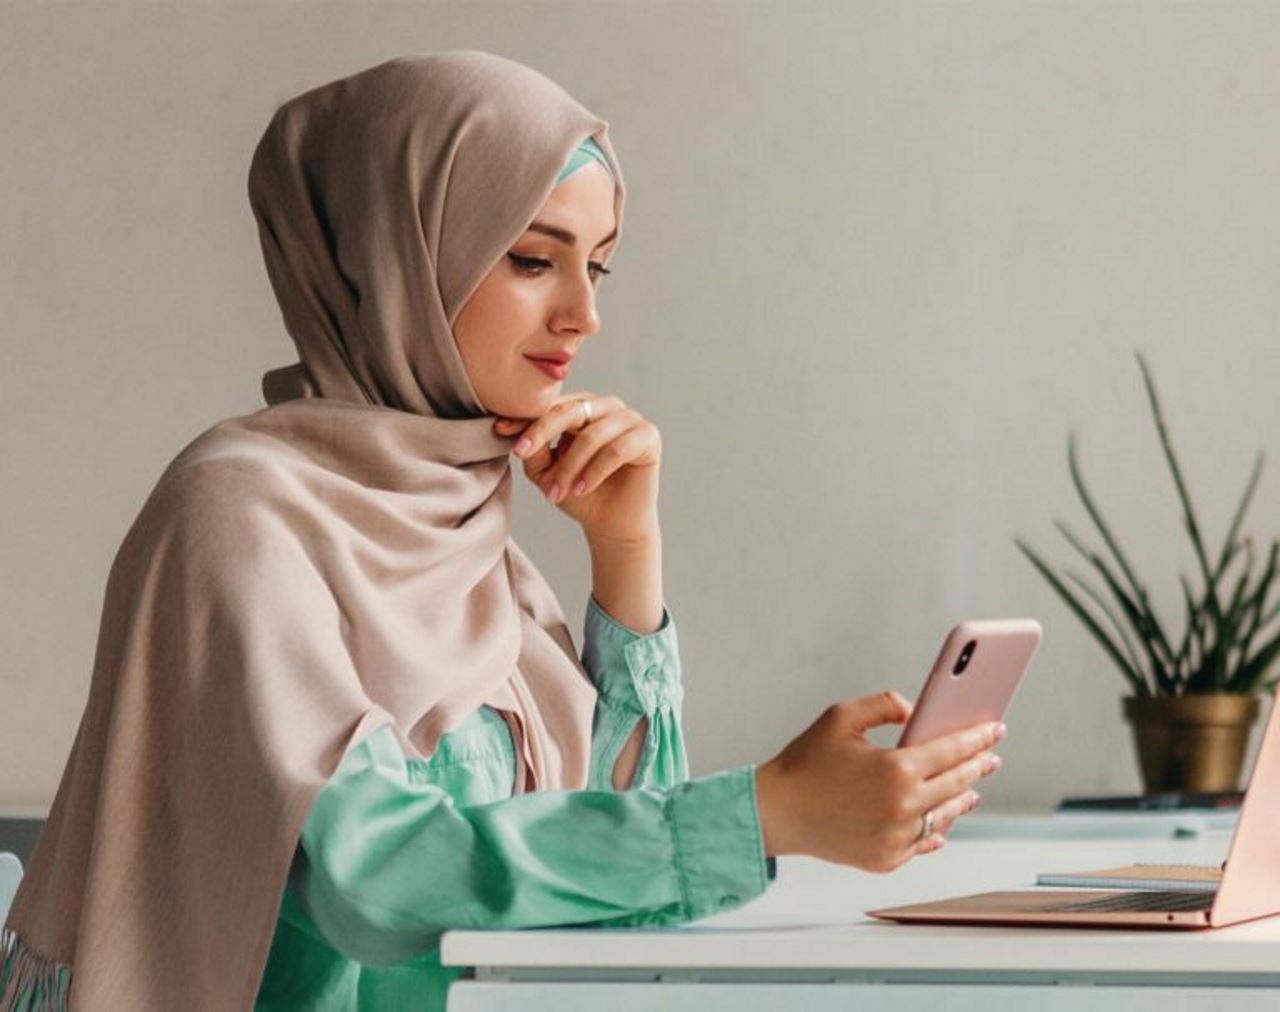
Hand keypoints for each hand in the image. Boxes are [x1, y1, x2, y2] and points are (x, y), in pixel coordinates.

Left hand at [494, 393, 661, 543]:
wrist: (611, 524)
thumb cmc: (580, 493)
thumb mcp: (547, 472)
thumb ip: (535, 451)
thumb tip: (520, 433)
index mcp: (583, 408)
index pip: (553, 404)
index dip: (527, 418)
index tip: (501, 430)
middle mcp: (607, 407)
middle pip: (571, 410)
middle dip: (543, 432)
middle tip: (523, 454)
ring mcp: (630, 419)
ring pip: (592, 434)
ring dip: (571, 465)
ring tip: (558, 491)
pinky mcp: (649, 437)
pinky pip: (617, 449)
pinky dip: (596, 471)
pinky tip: (583, 489)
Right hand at [754, 691, 1004, 871]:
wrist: (775, 812)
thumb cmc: (805, 762)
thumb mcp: (842, 717)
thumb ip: (885, 704)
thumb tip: (916, 711)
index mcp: (896, 769)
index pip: (953, 750)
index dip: (978, 738)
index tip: (995, 730)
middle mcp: (903, 807)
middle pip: (957, 784)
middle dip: (979, 766)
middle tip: (990, 756)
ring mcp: (896, 838)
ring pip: (945, 816)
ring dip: (963, 799)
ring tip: (972, 789)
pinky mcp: (886, 859)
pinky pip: (922, 843)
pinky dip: (935, 830)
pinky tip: (942, 822)